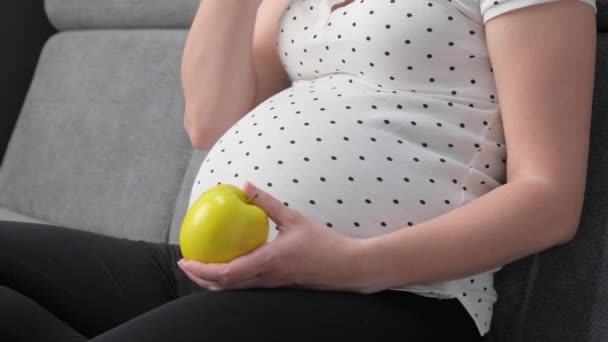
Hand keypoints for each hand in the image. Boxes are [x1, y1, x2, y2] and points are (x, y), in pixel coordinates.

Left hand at [177, 181, 379, 293]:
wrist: (347, 268)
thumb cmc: (324, 244)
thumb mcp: (295, 219)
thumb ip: (268, 203)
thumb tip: (245, 185)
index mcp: (268, 262)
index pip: (227, 273)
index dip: (202, 270)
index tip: (186, 260)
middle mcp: (266, 278)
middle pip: (224, 287)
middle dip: (200, 278)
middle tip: (186, 264)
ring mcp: (271, 286)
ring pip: (234, 290)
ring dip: (213, 281)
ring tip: (201, 267)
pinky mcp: (277, 286)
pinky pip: (247, 285)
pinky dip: (230, 279)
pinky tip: (229, 264)